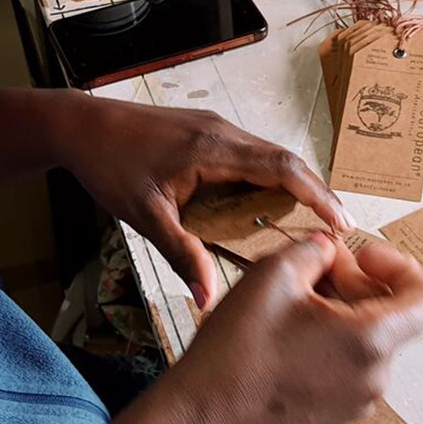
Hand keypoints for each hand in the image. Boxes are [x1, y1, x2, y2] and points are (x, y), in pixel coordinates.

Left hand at [60, 98, 353, 308]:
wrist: (81, 127)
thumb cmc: (109, 165)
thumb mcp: (145, 217)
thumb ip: (182, 254)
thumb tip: (208, 297)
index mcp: (213, 150)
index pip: (282, 168)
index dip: (317, 195)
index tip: (341, 222)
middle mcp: (223, 133)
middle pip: (286, 162)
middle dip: (315, 194)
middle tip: (337, 231)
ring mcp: (217, 130)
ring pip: (270, 157)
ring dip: (294, 187)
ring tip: (313, 224)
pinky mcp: (208, 134)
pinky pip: (251, 156)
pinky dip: (270, 180)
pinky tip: (269, 207)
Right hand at [166, 235, 422, 423]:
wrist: (203, 418)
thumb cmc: (236, 354)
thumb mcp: (273, 274)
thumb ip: (315, 250)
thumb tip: (329, 253)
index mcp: (371, 341)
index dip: (401, 266)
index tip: (365, 258)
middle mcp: (375, 377)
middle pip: (391, 315)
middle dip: (357, 283)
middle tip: (314, 269)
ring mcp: (357, 401)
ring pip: (368, 339)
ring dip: (341, 310)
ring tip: (293, 300)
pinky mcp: (336, 413)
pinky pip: (350, 364)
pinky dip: (331, 340)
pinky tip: (288, 331)